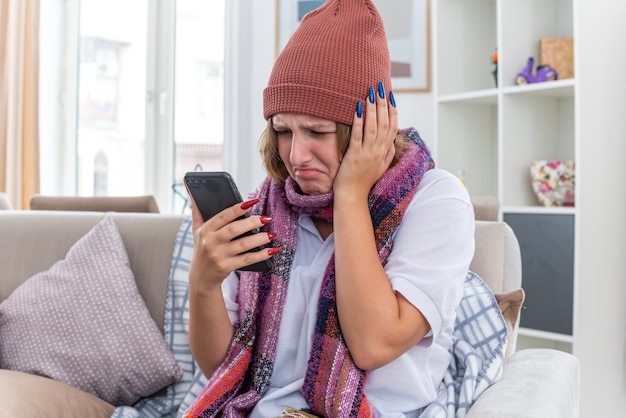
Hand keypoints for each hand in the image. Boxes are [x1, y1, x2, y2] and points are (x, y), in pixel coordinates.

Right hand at [188, 197, 276, 289]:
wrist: (200, 278)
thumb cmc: (202, 250)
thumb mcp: (196, 232)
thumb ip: (197, 212)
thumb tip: (193, 191)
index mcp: (205, 230)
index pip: (222, 216)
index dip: (237, 208)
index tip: (253, 202)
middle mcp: (211, 242)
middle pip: (234, 229)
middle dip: (252, 222)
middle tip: (266, 218)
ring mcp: (219, 255)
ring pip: (243, 244)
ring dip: (259, 238)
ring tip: (271, 234)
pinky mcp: (227, 267)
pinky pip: (247, 259)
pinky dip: (261, 255)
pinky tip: (272, 250)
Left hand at [333, 81, 397, 197]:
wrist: (353, 196)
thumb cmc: (365, 181)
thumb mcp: (381, 167)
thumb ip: (388, 153)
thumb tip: (392, 141)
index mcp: (385, 152)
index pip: (392, 127)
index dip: (392, 111)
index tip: (391, 97)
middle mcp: (378, 151)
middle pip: (383, 123)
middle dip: (382, 104)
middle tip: (380, 88)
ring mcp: (367, 153)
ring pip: (372, 127)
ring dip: (372, 109)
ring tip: (370, 94)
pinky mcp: (354, 156)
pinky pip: (357, 136)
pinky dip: (358, 122)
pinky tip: (357, 110)